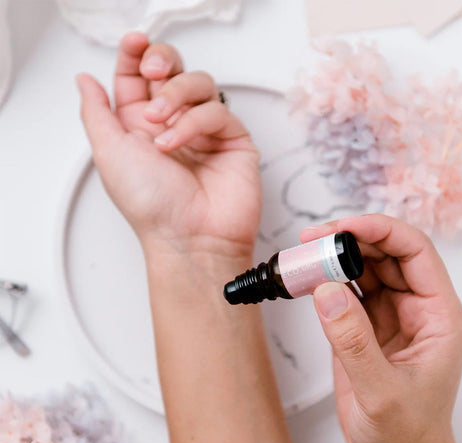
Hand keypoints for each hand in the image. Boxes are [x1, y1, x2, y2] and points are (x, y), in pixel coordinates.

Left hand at [76, 32, 260, 261]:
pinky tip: (177, 143)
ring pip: (199, 83)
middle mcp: (173, 126)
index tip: (135, 44)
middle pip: (173, 70)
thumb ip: (96, 112)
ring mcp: (204, 132)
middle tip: (154, 69)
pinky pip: (216, 111)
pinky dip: (193, 122)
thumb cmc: (150, 205)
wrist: (189, 237)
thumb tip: (86, 81)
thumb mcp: (109, 154)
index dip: (137, 54)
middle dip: (163, 59)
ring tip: (160, 122)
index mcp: (141, 128)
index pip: (139, 78)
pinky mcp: (232, 140)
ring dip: (176, 93)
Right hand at [301, 215, 461, 442]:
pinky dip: (324, 280)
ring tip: (305, 257)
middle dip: (349, 239)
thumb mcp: (382, 393)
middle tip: (313, 241)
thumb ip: (353, 341)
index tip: (343, 228)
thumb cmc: (407, 434)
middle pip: (384, 253)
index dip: (380, 230)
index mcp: (436, 315)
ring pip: (362, 268)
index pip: (413, 252)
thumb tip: (327, 290)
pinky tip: (308, 279)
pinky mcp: (361, 325)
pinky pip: (343, 290)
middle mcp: (412, 308)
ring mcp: (385, 314)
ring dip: (333, 257)